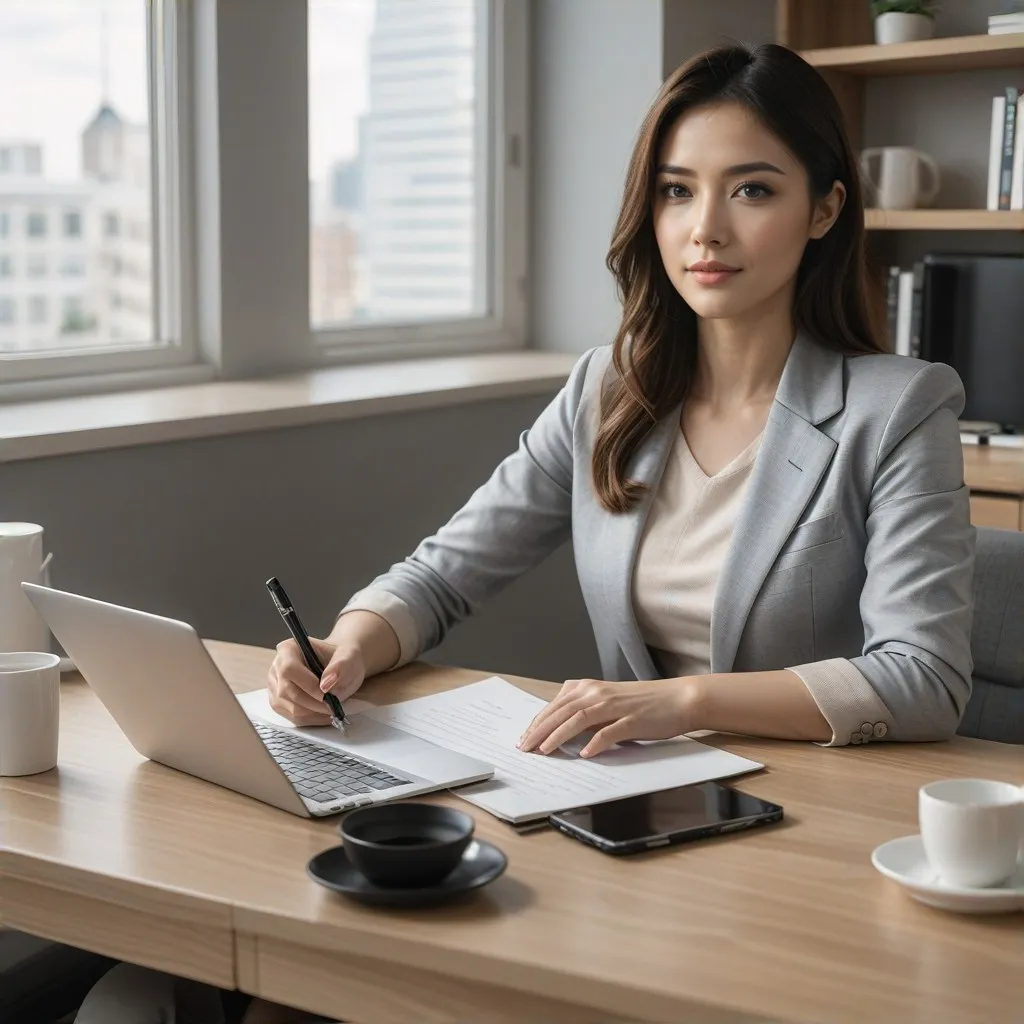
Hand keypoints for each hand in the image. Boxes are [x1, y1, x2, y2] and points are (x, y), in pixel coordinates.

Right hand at [267, 637, 365, 725]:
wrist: (340, 665)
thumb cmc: (343, 658)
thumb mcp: (349, 656)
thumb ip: (341, 666)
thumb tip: (326, 684)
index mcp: (289, 649)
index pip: (289, 669)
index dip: (308, 686)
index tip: (328, 696)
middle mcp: (277, 666)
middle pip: (287, 692)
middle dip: (313, 703)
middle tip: (334, 707)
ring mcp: (275, 686)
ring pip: (289, 707)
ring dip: (313, 714)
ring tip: (331, 710)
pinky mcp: (279, 702)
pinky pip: (291, 717)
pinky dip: (310, 719)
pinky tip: (324, 714)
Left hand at [517, 677, 699, 757]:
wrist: (678, 698)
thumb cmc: (643, 702)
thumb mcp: (608, 700)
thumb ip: (584, 709)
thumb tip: (559, 728)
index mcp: (591, 687)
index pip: (556, 705)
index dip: (538, 722)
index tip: (524, 737)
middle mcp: (599, 693)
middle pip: (562, 711)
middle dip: (540, 730)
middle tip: (524, 747)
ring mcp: (616, 706)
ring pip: (579, 719)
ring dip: (558, 735)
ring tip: (544, 751)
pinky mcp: (633, 720)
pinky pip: (610, 732)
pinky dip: (595, 743)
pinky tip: (584, 754)